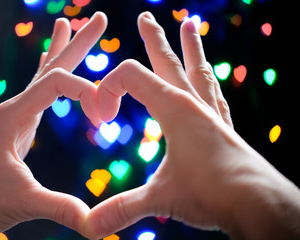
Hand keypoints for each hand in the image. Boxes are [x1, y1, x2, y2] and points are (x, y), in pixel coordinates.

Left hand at [0, 12, 106, 238]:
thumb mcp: (22, 202)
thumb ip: (60, 207)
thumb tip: (94, 222)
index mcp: (15, 115)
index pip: (57, 84)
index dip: (85, 91)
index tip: (104, 116)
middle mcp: (15, 107)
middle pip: (52, 67)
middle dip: (77, 43)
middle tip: (97, 18)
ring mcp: (17, 115)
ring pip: (45, 75)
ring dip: (62, 51)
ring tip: (71, 26)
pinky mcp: (19, 126)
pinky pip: (39, 92)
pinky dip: (50, 74)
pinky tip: (52, 66)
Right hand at [85, 12, 299, 239]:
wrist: (257, 200)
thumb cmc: (211, 192)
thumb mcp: (160, 197)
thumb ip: (122, 209)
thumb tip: (88, 228)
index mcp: (174, 107)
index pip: (130, 77)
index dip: (108, 90)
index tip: (102, 118)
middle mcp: (194, 102)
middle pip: (167, 61)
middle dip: (154, 39)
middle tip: (146, 18)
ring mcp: (211, 112)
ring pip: (196, 70)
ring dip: (189, 48)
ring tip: (191, 26)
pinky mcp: (223, 125)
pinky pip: (213, 92)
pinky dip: (207, 79)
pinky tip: (209, 75)